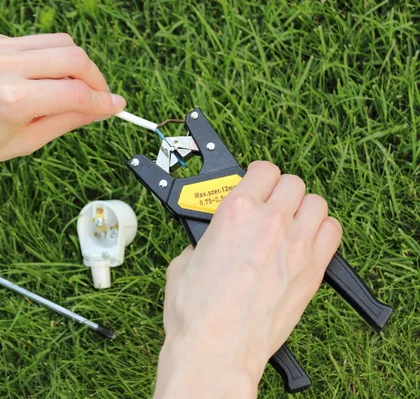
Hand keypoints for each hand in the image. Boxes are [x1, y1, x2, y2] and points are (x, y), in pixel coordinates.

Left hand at [0, 32, 125, 171]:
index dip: (103, 101)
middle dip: (94, 77)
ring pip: (58, 42)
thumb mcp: (24, 143)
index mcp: (13, 99)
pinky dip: (45, 60)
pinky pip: (33, 43)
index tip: (115, 106)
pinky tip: (37, 80)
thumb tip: (102, 108)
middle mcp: (5, 66)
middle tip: (97, 96)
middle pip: (73, 56)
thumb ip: (68, 120)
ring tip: (71, 87)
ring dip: (73, 64)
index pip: (76, 92)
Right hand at [154, 161, 342, 397]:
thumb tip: (209, 242)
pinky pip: (332, 232)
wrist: (217, 347)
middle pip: (292, 183)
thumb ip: (203, 242)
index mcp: (235, 211)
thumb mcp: (184, 262)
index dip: (257, 176)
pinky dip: (322, 231)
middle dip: (279, 191)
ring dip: (302, 208)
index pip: (262, 169)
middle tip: (268, 206)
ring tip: (290, 223)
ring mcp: (297, 245)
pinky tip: (307, 242)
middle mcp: (270, 221)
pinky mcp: (313, 270)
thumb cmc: (197, 311)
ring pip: (316, 202)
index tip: (253, 185)